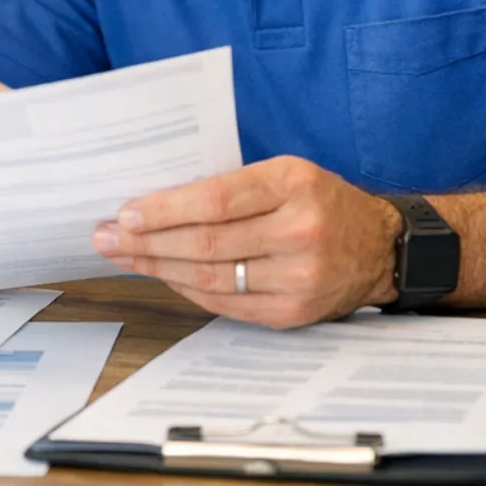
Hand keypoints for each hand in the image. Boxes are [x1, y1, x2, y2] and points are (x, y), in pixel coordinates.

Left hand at [92, 155, 402, 328]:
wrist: (380, 247)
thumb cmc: (321, 201)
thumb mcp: (286, 172)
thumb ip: (232, 185)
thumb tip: (157, 201)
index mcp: (294, 185)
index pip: (216, 201)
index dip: (165, 210)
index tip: (125, 214)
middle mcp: (299, 232)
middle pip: (205, 243)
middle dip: (146, 242)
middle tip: (105, 238)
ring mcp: (298, 278)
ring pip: (209, 277)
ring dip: (157, 266)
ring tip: (122, 256)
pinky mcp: (291, 313)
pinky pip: (225, 303)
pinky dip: (187, 289)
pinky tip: (162, 274)